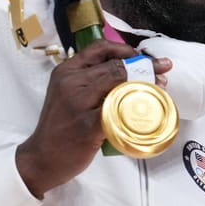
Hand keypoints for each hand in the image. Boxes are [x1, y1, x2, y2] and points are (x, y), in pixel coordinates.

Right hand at [15, 40, 172, 197]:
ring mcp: (78, 103)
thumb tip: (126, 71)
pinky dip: (136, 107)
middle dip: (144, 67)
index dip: (127, 49)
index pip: (100, 48)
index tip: (144, 57)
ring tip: (160, 87)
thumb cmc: (61, 127)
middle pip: (115, 66)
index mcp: (66, 71)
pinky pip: (118, 110)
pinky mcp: (88, 125)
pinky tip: (148, 109)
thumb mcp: (68, 94)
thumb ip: (90, 81)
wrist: (42, 157)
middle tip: (162, 72)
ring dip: (145, 84)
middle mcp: (71, 82)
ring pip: (120, 84)